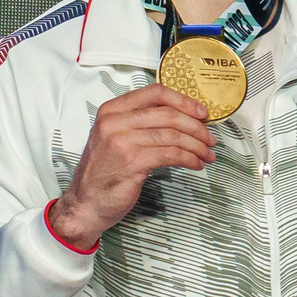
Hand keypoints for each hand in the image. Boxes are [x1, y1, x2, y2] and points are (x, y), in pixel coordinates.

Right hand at [51, 85, 215, 246]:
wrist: (86, 202)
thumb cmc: (105, 170)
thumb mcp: (117, 137)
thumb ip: (141, 123)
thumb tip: (184, 117)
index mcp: (112, 109)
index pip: (155, 93)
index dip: (184, 101)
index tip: (202, 113)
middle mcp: (114, 121)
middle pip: (168, 115)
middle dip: (196, 127)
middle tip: (211, 139)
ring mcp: (122, 142)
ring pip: (173, 136)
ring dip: (197, 146)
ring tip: (208, 155)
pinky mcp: (132, 163)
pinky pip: (171, 155)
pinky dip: (189, 159)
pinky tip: (196, 165)